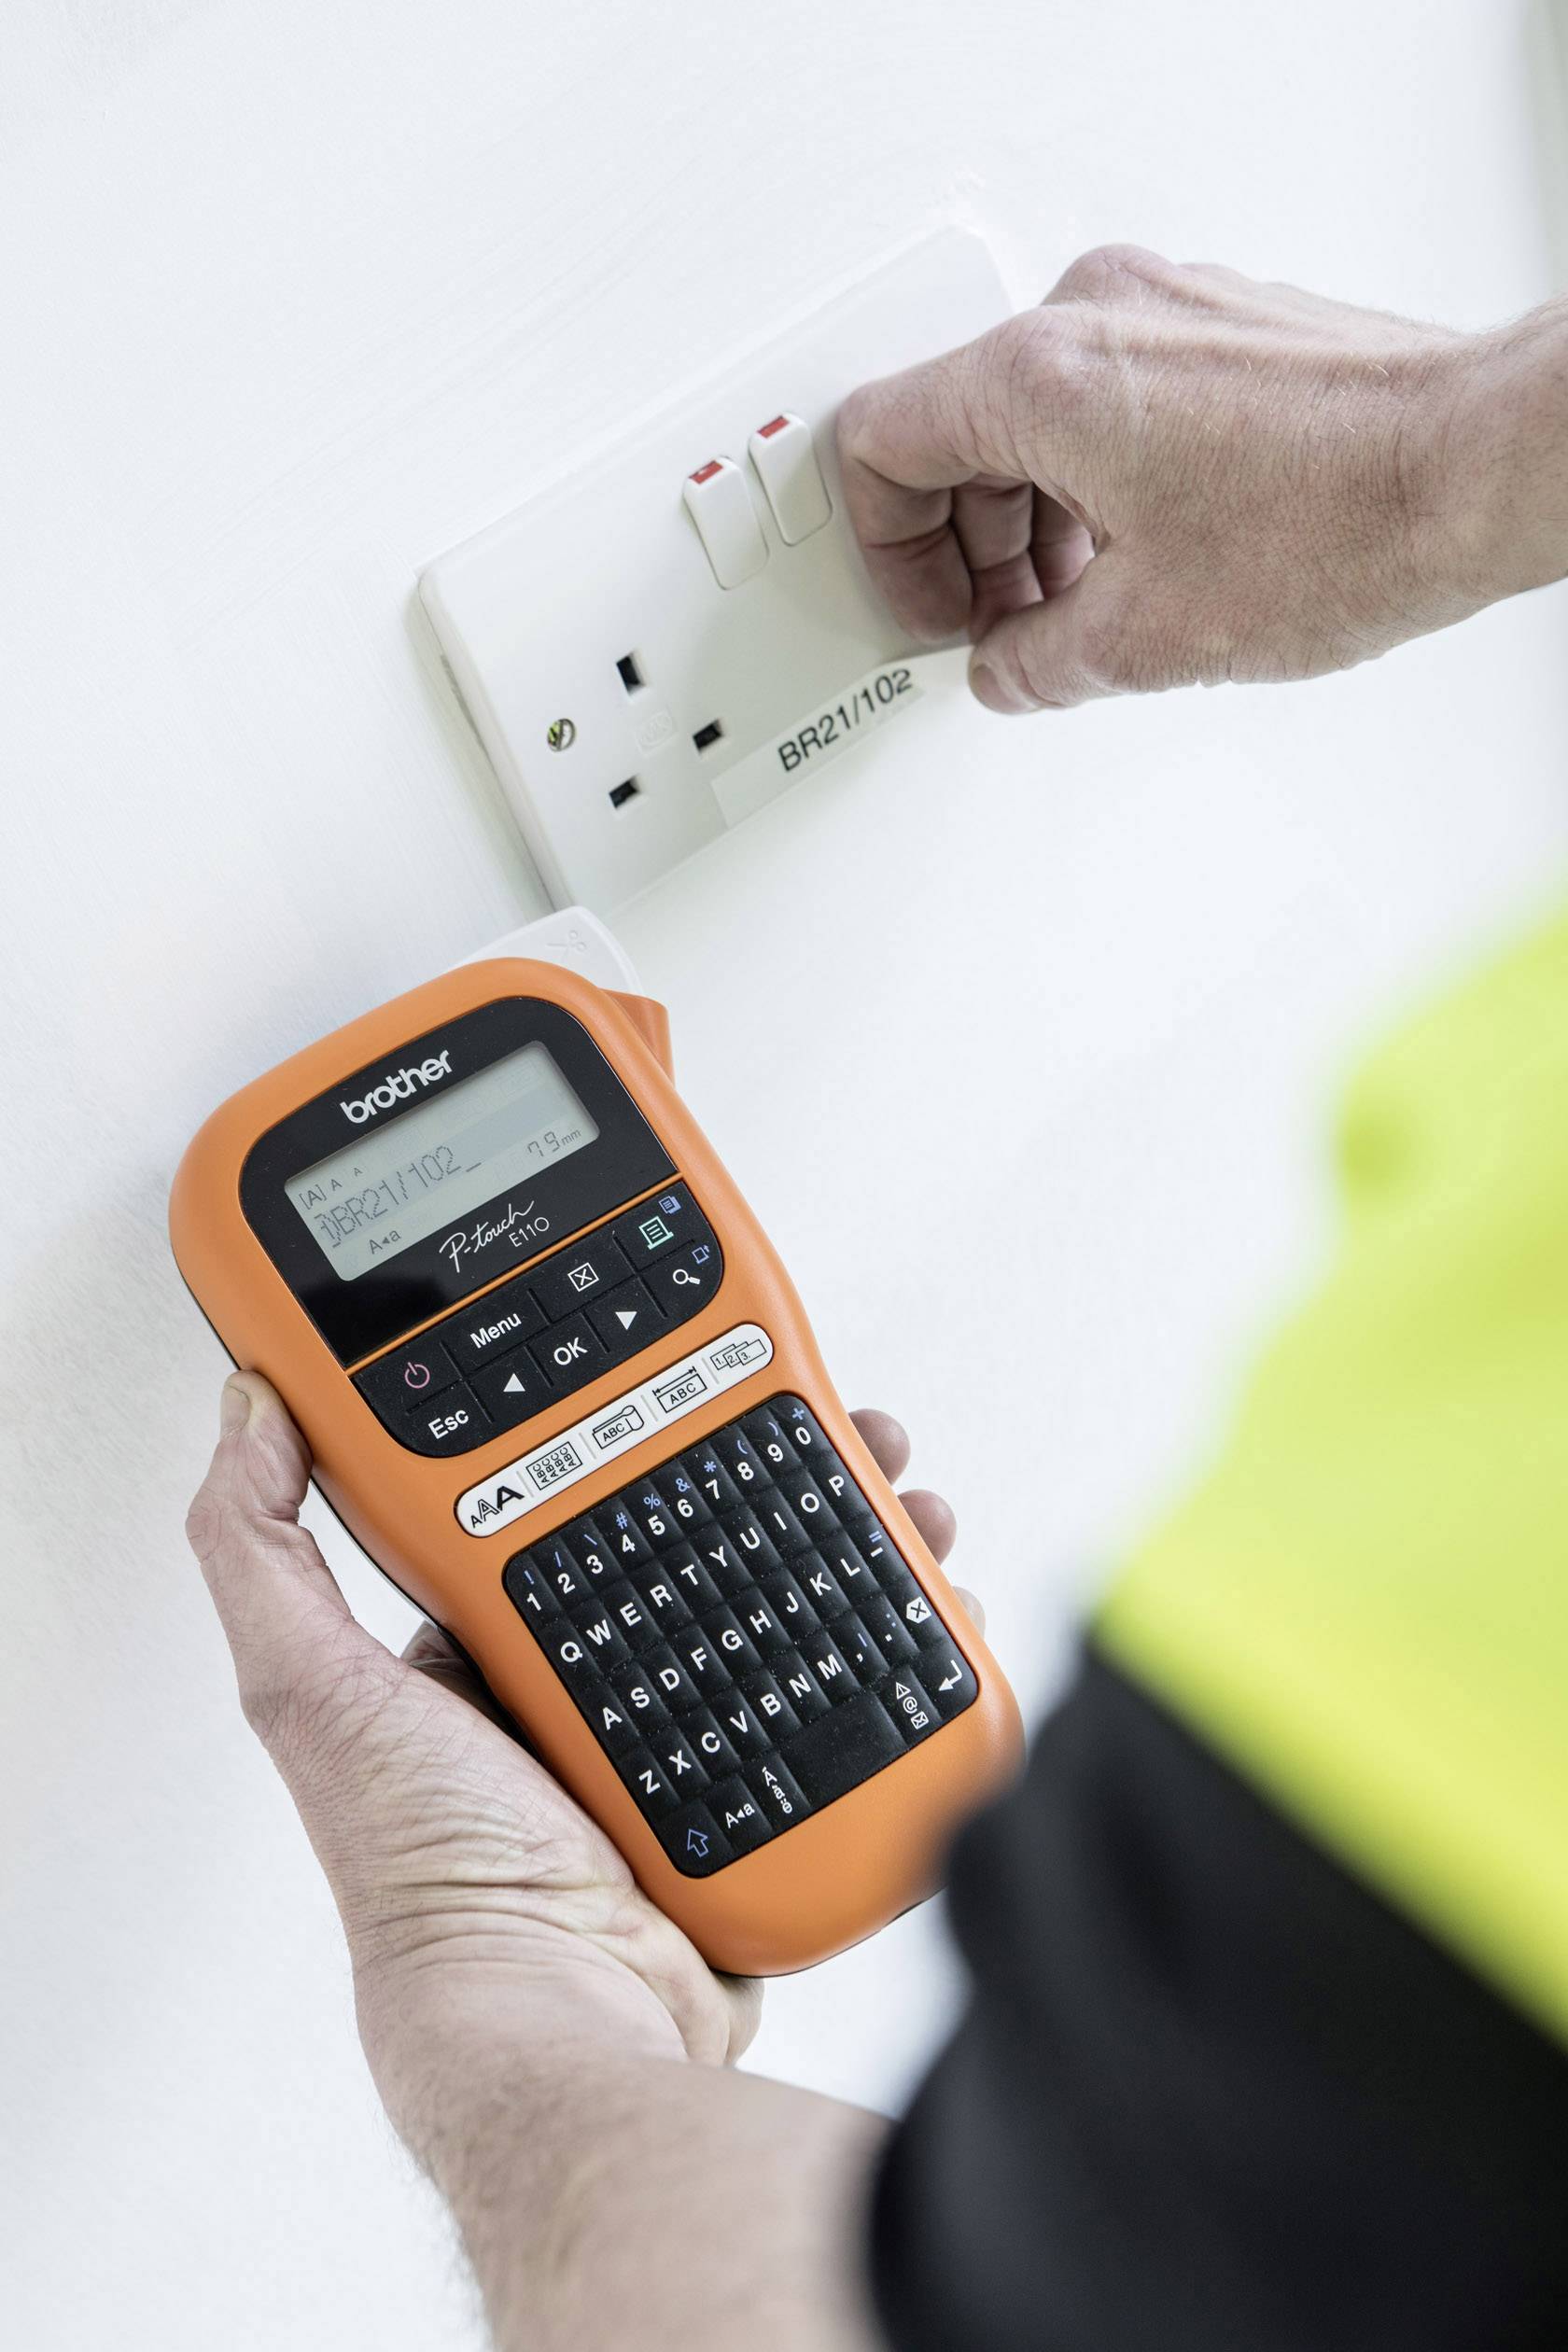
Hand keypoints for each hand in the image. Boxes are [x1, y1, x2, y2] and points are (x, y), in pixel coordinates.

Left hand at [185, 1374, 970, 2170]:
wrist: (562, 2013)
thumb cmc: (428, 1873)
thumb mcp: (309, 1689)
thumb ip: (258, 1551)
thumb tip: (246, 1412)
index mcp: (498, 1638)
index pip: (586, 1486)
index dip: (649, 1415)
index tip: (702, 1364)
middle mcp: (597, 1678)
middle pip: (712, 1530)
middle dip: (789, 1465)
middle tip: (854, 1429)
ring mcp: (692, 1732)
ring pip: (795, 1598)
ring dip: (864, 1537)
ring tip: (909, 1500)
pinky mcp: (769, 1791)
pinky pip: (849, 1694)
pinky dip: (903, 1641)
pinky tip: (934, 1597)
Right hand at [838, 243, 1553, 710]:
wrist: (1476, 471)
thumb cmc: (1343, 522)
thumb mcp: (1146, 638)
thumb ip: (1035, 664)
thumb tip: (1008, 670)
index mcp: (1041, 377)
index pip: (879, 441)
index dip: (884, 552)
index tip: (930, 612)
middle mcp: (1094, 315)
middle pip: (956, 429)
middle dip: (968, 549)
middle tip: (1002, 629)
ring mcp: (1162, 309)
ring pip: (1034, 416)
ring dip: (1033, 524)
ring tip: (1082, 609)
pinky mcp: (1218, 326)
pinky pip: (1111, 400)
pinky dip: (1100, 484)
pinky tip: (1145, 561)